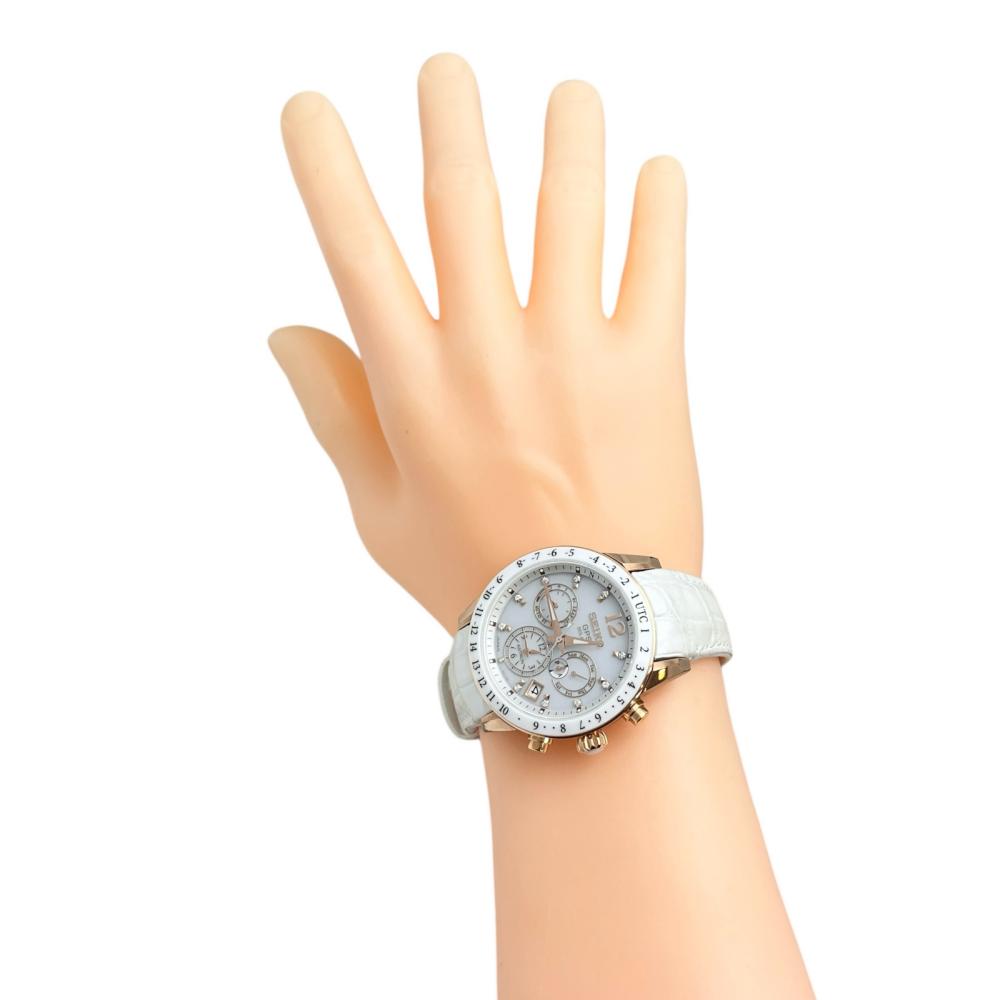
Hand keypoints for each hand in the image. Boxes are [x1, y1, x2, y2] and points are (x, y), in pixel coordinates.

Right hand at [271, 53, 702, 629]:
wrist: (586, 635)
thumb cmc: (471, 576)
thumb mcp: (379, 509)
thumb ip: (333, 411)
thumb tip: (285, 327)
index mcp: (413, 384)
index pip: (355, 249)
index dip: (326, 170)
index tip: (309, 109)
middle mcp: (488, 351)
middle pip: (464, 201)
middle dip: (449, 119)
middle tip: (445, 68)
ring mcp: (574, 355)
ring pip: (570, 210)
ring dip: (569, 137)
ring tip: (571, 94)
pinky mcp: (651, 372)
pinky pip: (659, 266)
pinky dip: (661, 208)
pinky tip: (660, 170)